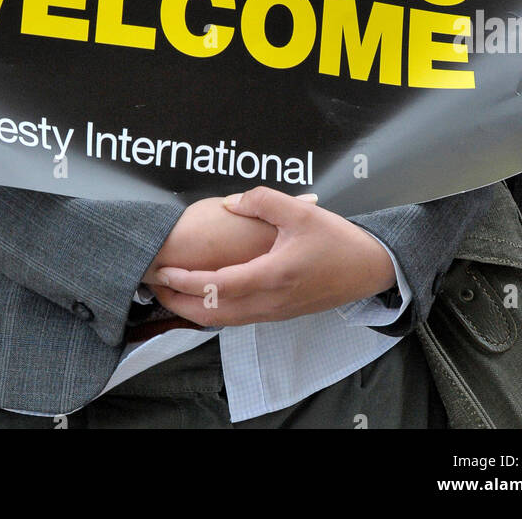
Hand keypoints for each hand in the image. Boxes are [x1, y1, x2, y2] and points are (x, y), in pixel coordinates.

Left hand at [147, 185, 396, 325]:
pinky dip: (213, 311)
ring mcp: (273, 313)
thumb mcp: (300, 211)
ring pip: (223, 319)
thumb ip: (262, 201)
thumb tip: (231, 203)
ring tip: (170, 291)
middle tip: (154, 285)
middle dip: (179, 302)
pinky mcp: (278, 314)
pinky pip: (237, 318)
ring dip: (193, 309)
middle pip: (213, 313)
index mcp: (272, 277)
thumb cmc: (336, 240)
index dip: (187, 280)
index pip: (217, 286)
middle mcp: (269, 302)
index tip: (164, 269)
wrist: (368, 270)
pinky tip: (204, 296)